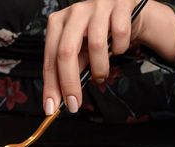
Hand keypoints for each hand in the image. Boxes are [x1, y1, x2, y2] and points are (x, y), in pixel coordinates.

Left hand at [42, 0, 174, 114]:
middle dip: (69, 83)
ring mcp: (97, 6)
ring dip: (100, 69)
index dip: (51, 86)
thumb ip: (69, 71)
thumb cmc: (97, 35)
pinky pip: (120, 34)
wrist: (125, 13)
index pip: (50, 58)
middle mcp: (74, 12)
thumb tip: (60, 99)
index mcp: (58, 23)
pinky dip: (120, 48)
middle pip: (66, 52)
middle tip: (74, 104)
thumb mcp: (79, 52)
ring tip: (101, 75)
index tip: (52, 108)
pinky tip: (118, 48)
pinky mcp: (120, 4)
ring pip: (96, 45)